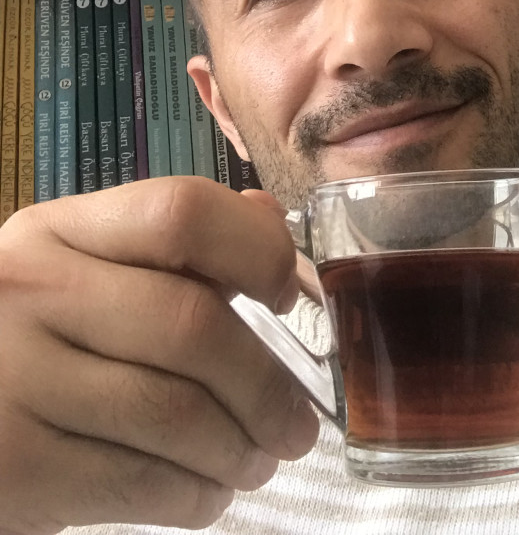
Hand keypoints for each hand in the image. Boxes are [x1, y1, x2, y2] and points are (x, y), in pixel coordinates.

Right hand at [0, 177, 318, 534]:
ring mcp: (14, 379)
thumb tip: (268, 221)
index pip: (180, 211)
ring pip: (173, 413)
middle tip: (299, 424)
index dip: (255, 251)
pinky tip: (208, 494)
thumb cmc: (26, 333)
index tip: (288, 295)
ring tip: (260, 460)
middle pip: (191, 325)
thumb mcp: (76, 265)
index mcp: (60, 229)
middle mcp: (32, 290)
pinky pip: (136, 483)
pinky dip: (193, 496)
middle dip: (266, 385)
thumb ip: (171, 241)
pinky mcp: (12, 467)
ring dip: (239, 448)